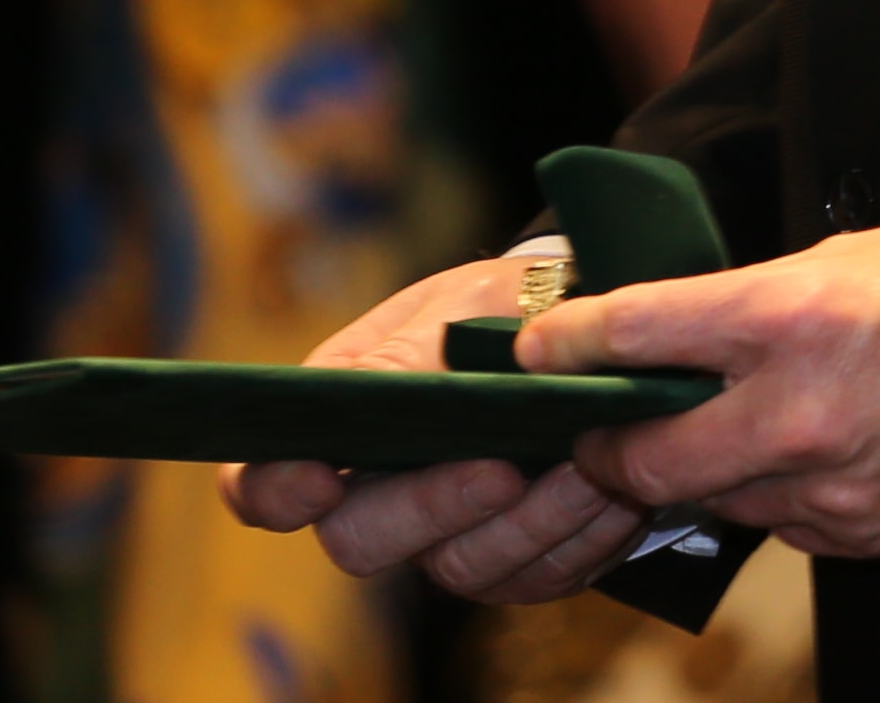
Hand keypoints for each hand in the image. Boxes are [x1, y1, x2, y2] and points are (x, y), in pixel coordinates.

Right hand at [221, 251, 655, 602]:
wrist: (585, 325)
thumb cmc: (500, 307)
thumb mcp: (459, 303)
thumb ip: (407, 354)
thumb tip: (362, 392)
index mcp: (339, 426)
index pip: (264, 484)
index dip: (274, 491)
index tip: (320, 478)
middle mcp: (380, 496)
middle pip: (361, 541)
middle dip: (430, 507)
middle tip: (499, 470)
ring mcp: (446, 538)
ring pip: (462, 568)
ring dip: (528, 523)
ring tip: (585, 467)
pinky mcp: (515, 566)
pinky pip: (538, 576)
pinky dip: (580, 536)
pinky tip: (615, 489)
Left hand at [522, 216, 879, 561]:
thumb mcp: (847, 260)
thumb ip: (759, 305)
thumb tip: (689, 336)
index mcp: (785, 317)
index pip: (635, 332)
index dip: (568, 344)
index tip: (535, 351)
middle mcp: (794, 412)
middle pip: (647, 459)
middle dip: (611, 448)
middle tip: (605, 432)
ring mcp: (832, 487)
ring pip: (720, 503)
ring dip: (712, 474)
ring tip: (743, 432)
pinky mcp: (872, 535)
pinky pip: (795, 529)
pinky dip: (789, 500)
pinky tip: (825, 458)